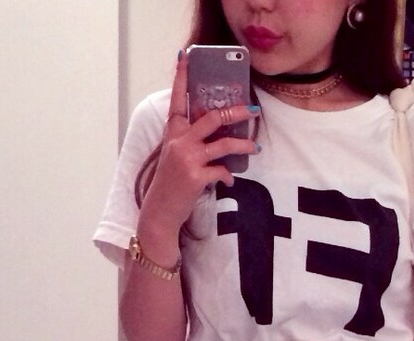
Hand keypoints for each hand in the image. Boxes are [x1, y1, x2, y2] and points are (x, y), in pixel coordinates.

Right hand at [137, 51, 258, 235]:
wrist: (159, 211)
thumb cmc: (170, 182)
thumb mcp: (175, 155)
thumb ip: (190, 140)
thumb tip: (217, 133)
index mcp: (173, 132)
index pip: (177, 98)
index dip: (182, 76)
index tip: (186, 55)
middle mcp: (180, 141)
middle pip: (213, 117)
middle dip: (236, 111)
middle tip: (253, 110)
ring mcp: (188, 158)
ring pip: (223, 143)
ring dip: (243, 145)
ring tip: (254, 147)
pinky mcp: (196, 177)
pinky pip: (222, 171)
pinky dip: (228, 176)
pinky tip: (229, 181)